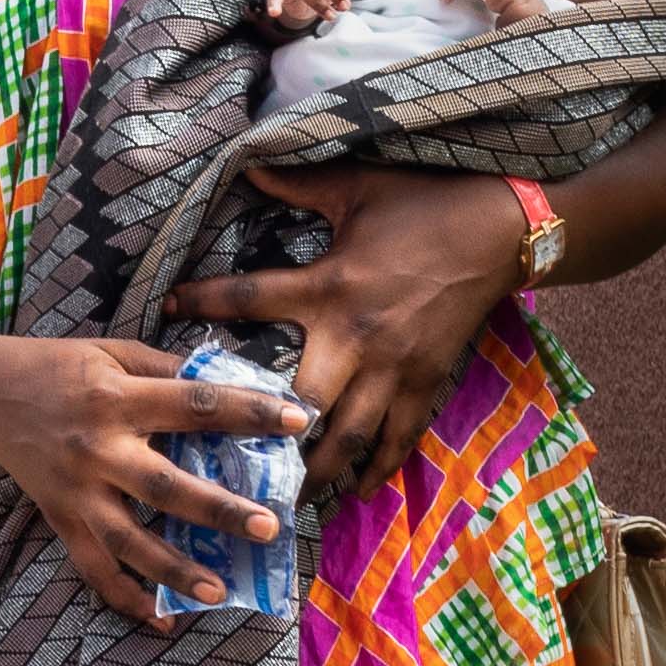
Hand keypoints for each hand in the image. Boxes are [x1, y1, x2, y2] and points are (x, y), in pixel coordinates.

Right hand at [0, 331, 304, 618]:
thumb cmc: (58, 366)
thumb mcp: (113, 352)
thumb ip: (167, 369)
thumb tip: (231, 381)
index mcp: (118, 398)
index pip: (195, 405)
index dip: (248, 412)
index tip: (298, 420)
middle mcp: (98, 449)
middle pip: (165, 486)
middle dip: (218, 510)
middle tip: (268, 527)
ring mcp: (77, 492)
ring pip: (130, 542)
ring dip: (176, 571)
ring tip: (220, 591)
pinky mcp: (60, 520)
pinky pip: (94, 570)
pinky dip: (127, 599)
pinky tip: (163, 621)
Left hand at [174, 165, 525, 498]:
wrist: (500, 229)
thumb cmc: (423, 203)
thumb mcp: (355, 186)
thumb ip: (297, 183)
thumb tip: (248, 164)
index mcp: (328, 286)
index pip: (250, 298)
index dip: (203, 302)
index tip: (165, 309)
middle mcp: (355, 338)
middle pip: (301, 404)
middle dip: (266, 435)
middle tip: (229, 459)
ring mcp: (393, 368)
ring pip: (349, 437)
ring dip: (317, 472)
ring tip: (286, 500)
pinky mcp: (426, 383)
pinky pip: (399, 438)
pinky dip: (378, 468)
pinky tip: (358, 490)